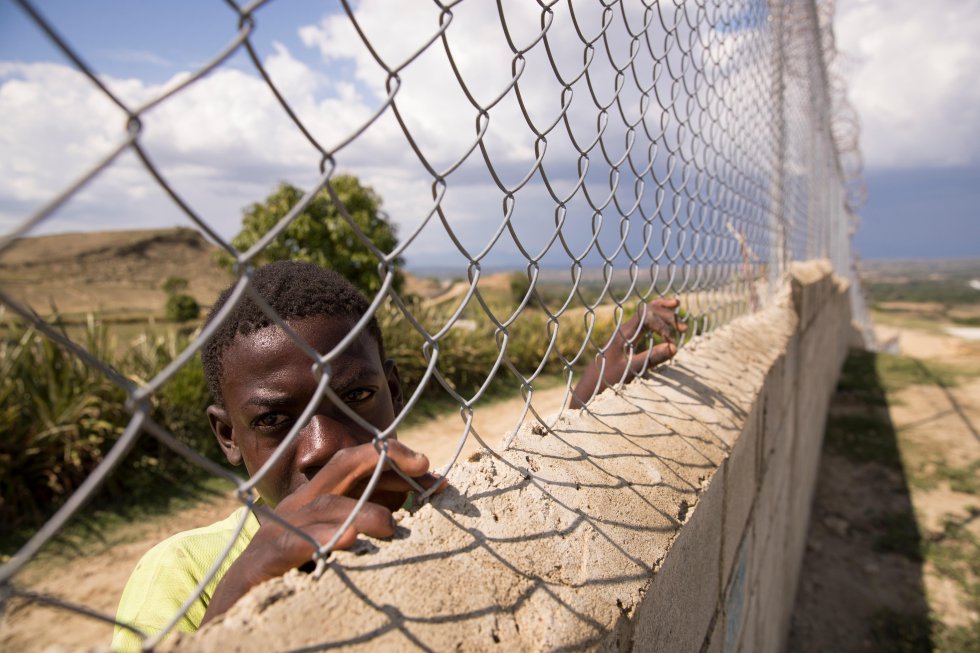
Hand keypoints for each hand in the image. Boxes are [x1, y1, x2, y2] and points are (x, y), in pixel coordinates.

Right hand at [201, 440, 443, 623]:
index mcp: (315, 501)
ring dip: (362, 512)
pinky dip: (319, 540)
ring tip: (390, 526)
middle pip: (341, 467)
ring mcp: (277, 531)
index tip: (432, 470)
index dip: (393, 458)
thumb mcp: (332, 545)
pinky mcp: (259, 563)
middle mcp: (297, 506)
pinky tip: (345, 542)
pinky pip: (291, 545)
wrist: (233, 611)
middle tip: (423, 469)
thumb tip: (411, 512)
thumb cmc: (291, 577)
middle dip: (382, 460)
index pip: (356, 464)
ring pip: (324, 507)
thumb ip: (365, 525)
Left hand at [570, 297, 686, 407]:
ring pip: (646, 312)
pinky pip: (644, 320)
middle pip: (648, 310)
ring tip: (677, 305)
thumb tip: (674, 347)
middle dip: (667, 316)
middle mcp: (624, 329)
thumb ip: (651, 359)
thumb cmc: (606, 380)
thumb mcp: (629, 371)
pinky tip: (665, 315)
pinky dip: (656, 315)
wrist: (589, 385)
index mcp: (623, 334)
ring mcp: (626, 332)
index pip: (647, 316)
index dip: (663, 325)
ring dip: (662, 311)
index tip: (672, 343)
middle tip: (685, 329)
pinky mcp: (628, 338)